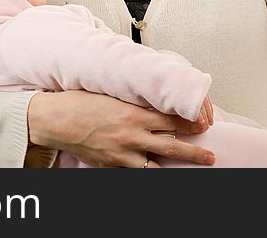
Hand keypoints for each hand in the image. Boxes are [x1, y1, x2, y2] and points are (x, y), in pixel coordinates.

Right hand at [28, 90, 215, 167]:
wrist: (55, 121)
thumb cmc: (79, 102)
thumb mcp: (110, 93)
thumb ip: (134, 99)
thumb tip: (153, 99)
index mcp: (133, 114)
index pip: (172, 120)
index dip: (191, 123)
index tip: (204, 123)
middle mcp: (131, 136)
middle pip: (172, 147)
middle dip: (195, 152)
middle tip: (211, 155)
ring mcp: (122, 155)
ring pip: (156, 167)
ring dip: (175, 168)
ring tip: (191, 171)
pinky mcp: (112, 167)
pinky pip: (135, 173)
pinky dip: (146, 172)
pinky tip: (155, 171)